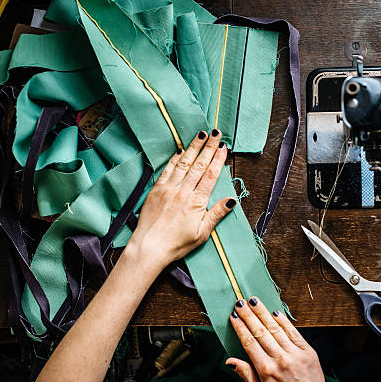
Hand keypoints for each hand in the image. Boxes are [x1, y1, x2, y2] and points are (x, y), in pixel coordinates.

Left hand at [126, 130, 235, 273]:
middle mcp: (183, 192)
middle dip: (208, 147)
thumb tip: (231, 200)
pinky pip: (168, 170)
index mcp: (196, 202)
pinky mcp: (156, 190)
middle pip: (199, 165)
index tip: (223, 147)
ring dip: (193, 147)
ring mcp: (168, 189)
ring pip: (184, 163)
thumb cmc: (176, 244)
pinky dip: (175, 159)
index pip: (210, 175)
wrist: (149, 247)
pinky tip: (181, 151)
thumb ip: (216, 214)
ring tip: (201, 135)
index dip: (218, 159)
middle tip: (216, 133)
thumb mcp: (202, 233)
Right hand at [226, 297, 333, 381]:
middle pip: (260, 331)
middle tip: (240, 302)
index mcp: (266, 370)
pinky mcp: (308, 351)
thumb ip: (246, 374)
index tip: (234, 316)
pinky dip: (284, 321)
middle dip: (249, 315)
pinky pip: (293, 332)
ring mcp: (295, 354)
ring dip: (263, 312)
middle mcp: (280, 359)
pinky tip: (275, 312)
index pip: (249, 342)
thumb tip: (230, 361)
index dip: (240, 327)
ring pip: (276, 328)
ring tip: (255, 301)